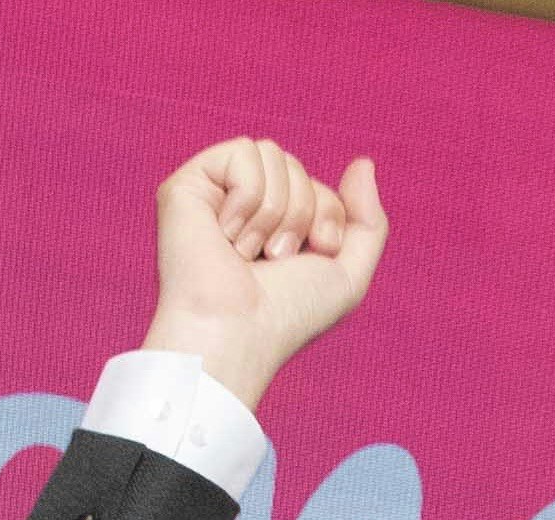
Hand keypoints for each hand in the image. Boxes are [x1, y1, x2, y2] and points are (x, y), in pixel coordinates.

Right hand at [146, 139, 387, 412]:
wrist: (239, 333)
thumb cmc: (288, 315)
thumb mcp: (348, 275)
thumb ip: (368, 221)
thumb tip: (363, 162)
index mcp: (273, 224)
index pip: (317, 186)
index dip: (328, 216)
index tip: (313, 254)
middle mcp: (241, 205)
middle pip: (296, 165)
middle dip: (302, 213)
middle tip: (275, 258)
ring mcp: (212, 193)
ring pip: (272, 154)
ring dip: (274, 211)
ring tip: (250, 252)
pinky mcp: (186, 184)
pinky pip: (243, 151)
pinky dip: (248, 197)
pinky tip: (226, 234)